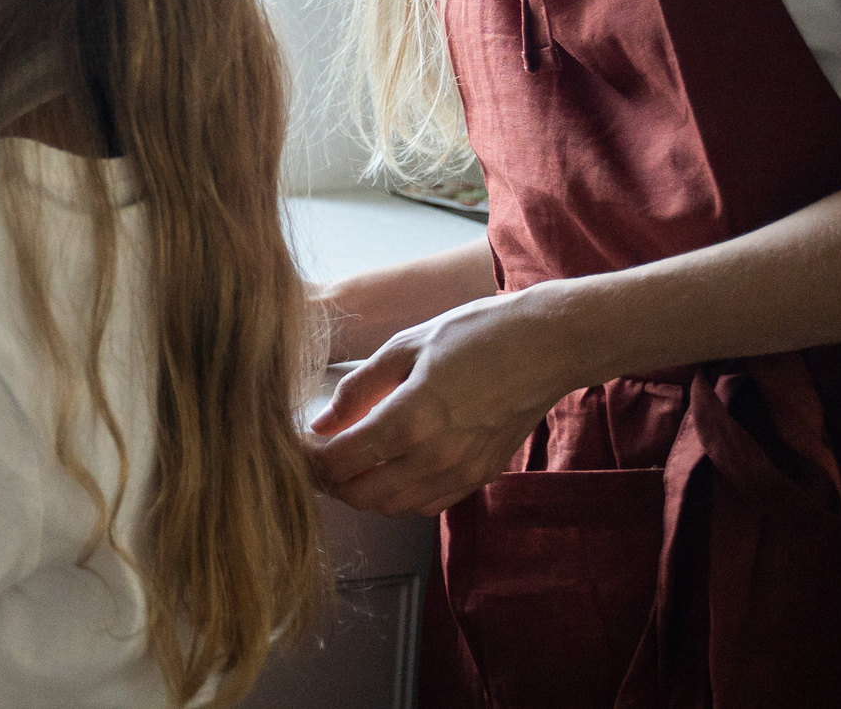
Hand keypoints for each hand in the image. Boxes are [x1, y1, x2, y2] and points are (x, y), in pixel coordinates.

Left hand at [306, 286, 584, 515]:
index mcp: (410, 419)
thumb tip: (321, 424)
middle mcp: (435, 457)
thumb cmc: (474, 334)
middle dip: (328, 480)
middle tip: (315, 456)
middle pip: (360, 495)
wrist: (545, 345)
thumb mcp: (404, 347)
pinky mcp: (480, 476)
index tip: (294, 445)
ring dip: (362, 491)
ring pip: (393, 507)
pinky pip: (428, 504)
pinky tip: (391, 468)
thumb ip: (358, 389)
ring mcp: (461, 472)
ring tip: (348, 461)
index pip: (340, 462)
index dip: (308, 459)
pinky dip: (400, 496)